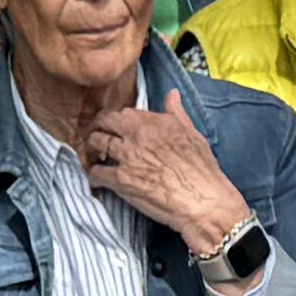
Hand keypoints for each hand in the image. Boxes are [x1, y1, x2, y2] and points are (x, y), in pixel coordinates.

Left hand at [83, 103, 255, 262]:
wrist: (203, 201)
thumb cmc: (203, 170)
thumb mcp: (193, 135)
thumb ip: (178, 114)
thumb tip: (173, 94)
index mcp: (156, 122)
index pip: (125, 112)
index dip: (118, 121)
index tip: (118, 128)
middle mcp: (138, 134)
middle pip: (104, 121)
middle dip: (99, 128)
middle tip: (98, 138)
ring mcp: (127, 156)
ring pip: (95, 143)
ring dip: (92, 150)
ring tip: (95, 158)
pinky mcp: (121, 179)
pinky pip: (96, 172)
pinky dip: (94, 176)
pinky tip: (98, 180)